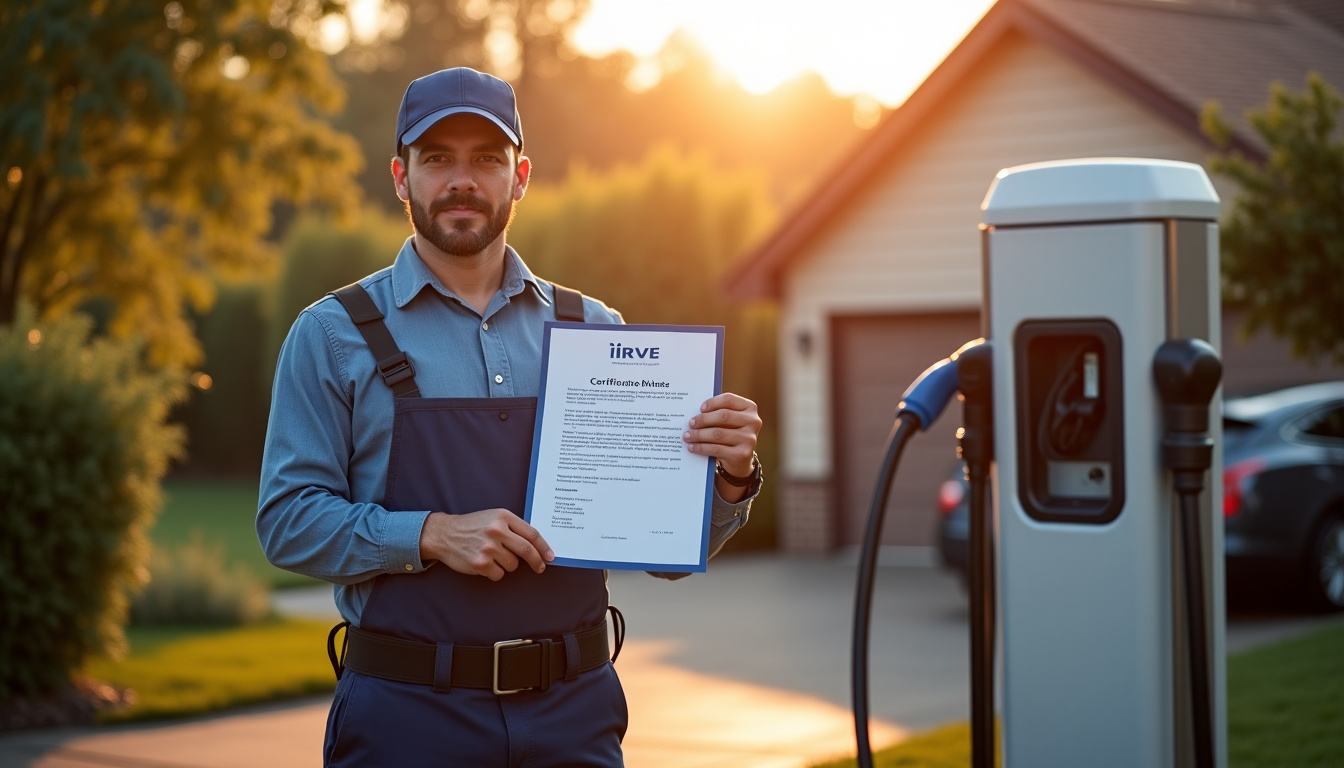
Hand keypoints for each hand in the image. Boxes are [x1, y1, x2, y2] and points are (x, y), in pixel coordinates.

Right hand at [418, 509, 554, 580]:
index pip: (532, 534)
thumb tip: (537, 545)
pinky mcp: (480, 563)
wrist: (444, 534)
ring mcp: (488, 548)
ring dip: (508, 565)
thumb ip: (513, 527)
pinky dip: (495, 572)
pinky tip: (485, 563)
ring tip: (494, 556)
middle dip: (536, 561)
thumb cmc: (473, 526)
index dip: (544, 547)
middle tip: (540, 567)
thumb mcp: (493, 518)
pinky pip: (499, 574)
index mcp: (503, 517)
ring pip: (513, 565)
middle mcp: (496, 531)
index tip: (550, 556)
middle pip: (526, 551)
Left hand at [683, 393, 761, 501]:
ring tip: (687, 436)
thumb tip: (694, 412)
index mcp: (750, 408)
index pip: (729, 400)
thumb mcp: (729, 421)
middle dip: (703, 419)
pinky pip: (716, 449)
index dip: (713, 402)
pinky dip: (701, 447)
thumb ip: (718, 413)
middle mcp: (753, 422)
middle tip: (690, 423)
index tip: (700, 408)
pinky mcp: (742, 454)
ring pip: (718, 434)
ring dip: (699, 435)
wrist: (740, 458)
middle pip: (723, 416)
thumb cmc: (730, 433)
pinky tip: (692, 447)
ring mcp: (749, 438)